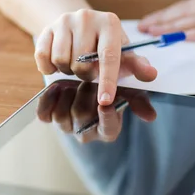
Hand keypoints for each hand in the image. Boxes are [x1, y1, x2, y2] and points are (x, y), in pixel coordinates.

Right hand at [35, 9, 157, 105]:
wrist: (79, 26)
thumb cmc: (105, 45)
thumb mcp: (124, 54)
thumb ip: (137, 66)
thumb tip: (151, 75)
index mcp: (110, 23)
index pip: (109, 57)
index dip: (107, 81)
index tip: (105, 100)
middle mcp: (87, 17)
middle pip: (81, 63)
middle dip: (85, 75)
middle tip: (89, 70)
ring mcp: (64, 21)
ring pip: (61, 60)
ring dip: (67, 71)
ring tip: (75, 64)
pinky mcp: (46, 28)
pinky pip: (43, 57)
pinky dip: (49, 68)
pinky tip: (58, 64)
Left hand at [36, 81, 156, 142]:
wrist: (83, 64)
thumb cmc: (110, 70)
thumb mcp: (127, 72)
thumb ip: (138, 87)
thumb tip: (150, 114)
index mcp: (110, 127)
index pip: (109, 130)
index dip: (108, 118)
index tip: (106, 102)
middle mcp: (88, 131)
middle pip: (83, 119)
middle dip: (85, 95)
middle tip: (87, 79)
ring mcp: (68, 126)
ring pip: (63, 118)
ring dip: (68, 95)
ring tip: (73, 81)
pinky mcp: (50, 117)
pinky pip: (45, 115)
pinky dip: (49, 100)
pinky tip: (56, 88)